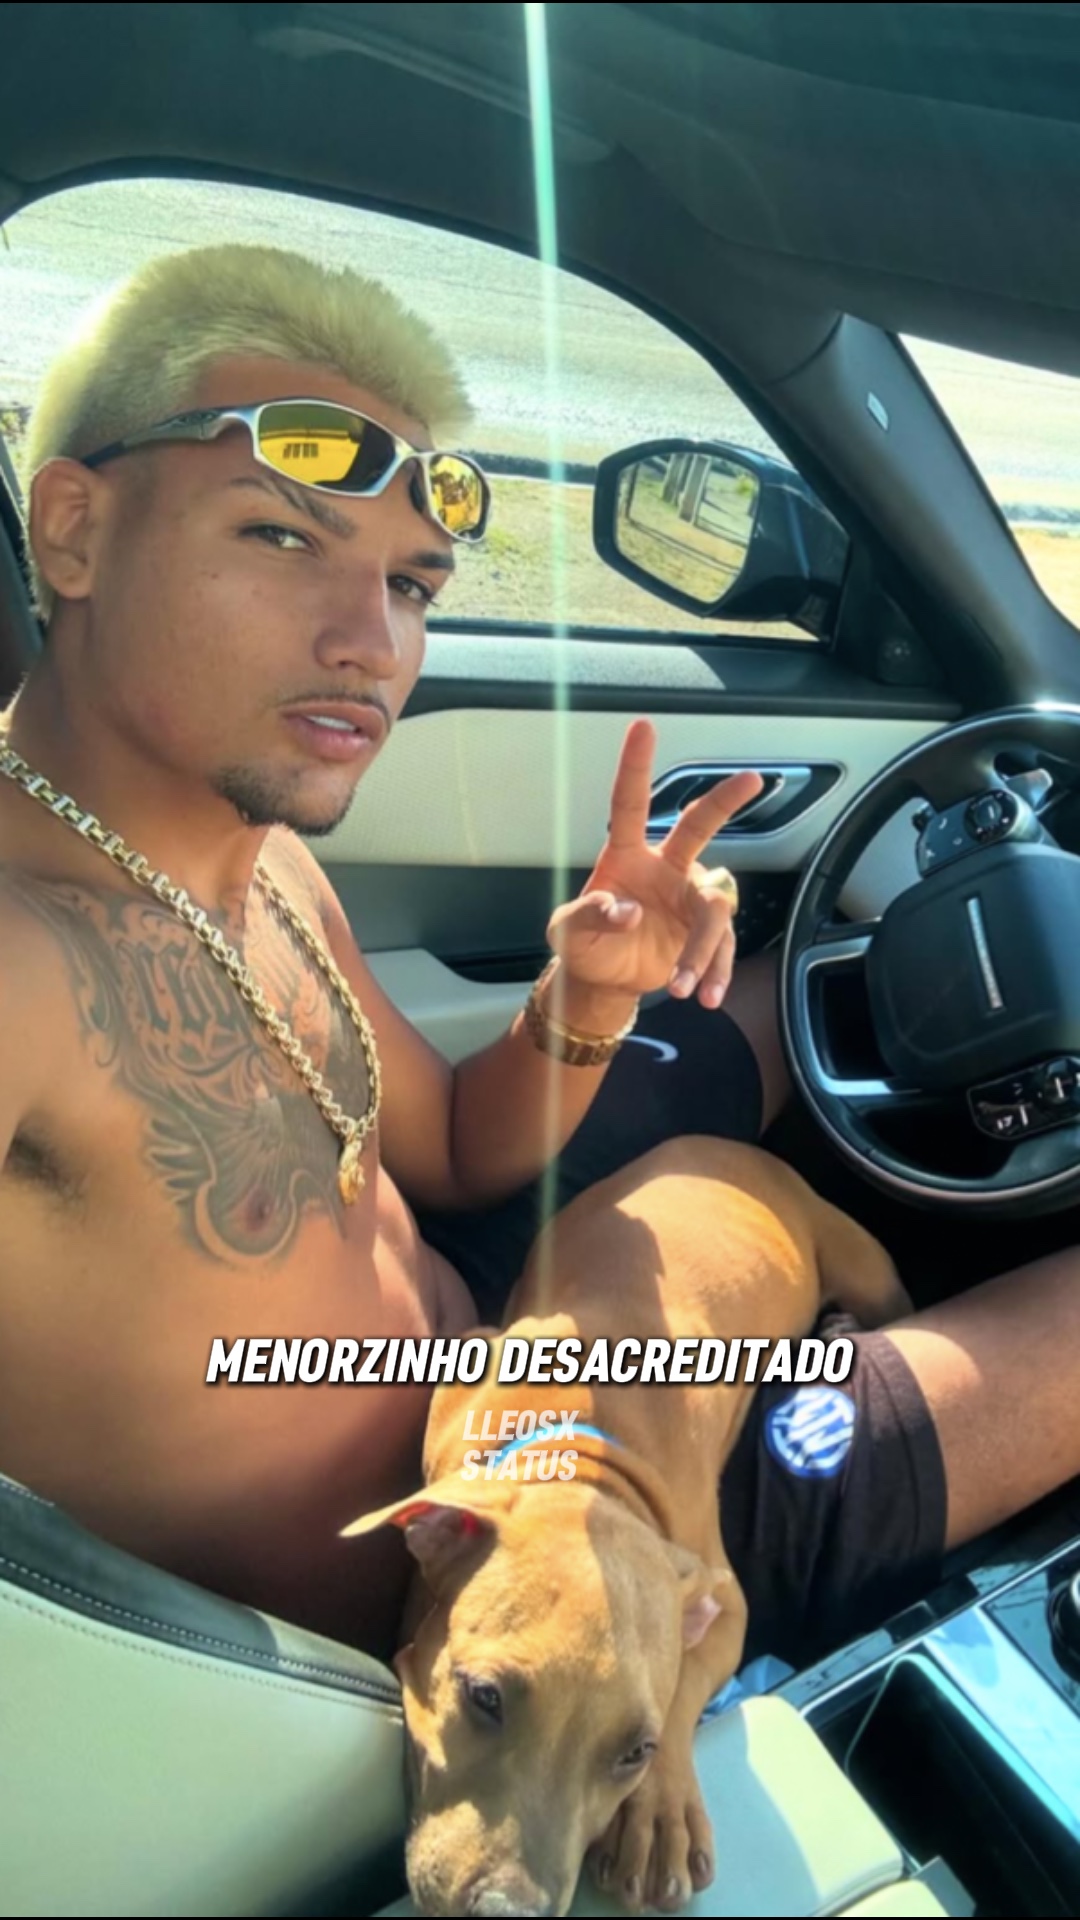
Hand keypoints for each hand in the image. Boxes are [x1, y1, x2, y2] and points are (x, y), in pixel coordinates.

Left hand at [546, 719, 763, 1010]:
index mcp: (626, 856)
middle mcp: (665, 868)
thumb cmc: (585, 943)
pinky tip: (707, 997)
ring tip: (683, 988)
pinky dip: (715, 973)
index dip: (636, 767)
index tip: (643, 727)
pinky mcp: (703, 933)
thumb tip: (624, 911)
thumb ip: (588, 916)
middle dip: (725, 801)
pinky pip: (721, 948)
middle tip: (752, 778)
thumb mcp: (568, 931)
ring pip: (714, 909)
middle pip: (698, 827)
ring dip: (703, 950)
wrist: (604, 980)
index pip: (629, 804)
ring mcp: (688, 899)